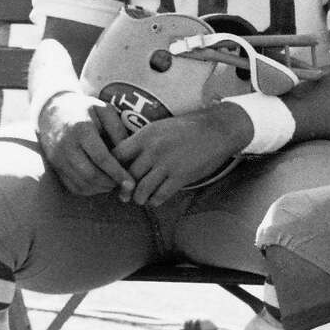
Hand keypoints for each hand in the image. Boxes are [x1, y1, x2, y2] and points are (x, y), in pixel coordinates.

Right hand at [36, 91, 134, 198]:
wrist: (52, 110)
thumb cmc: (84, 109)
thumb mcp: (104, 110)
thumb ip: (118, 130)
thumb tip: (129, 154)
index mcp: (81, 129)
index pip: (101, 158)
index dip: (117, 173)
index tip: (131, 182)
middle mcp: (66, 145)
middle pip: (90, 174)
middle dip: (110, 183)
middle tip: (123, 184)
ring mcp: (58, 158)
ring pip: (81, 183)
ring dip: (100, 188)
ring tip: (113, 183)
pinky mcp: (55, 166)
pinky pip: (72, 186)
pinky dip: (89, 190)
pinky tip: (100, 184)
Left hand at [112, 105, 247, 207]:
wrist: (217, 130)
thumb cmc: (188, 129)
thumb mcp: (160, 127)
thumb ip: (142, 142)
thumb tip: (125, 158)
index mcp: (145, 135)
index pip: (116, 155)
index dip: (112, 168)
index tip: (114, 175)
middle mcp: (153, 150)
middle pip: (127, 175)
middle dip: (124, 188)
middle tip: (125, 194)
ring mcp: (167, 164)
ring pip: (141, 189)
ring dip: (139, 198)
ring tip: (141, 199)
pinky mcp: (181, 176)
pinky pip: (160, 195)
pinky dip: (155, 201)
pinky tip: (156, 199)